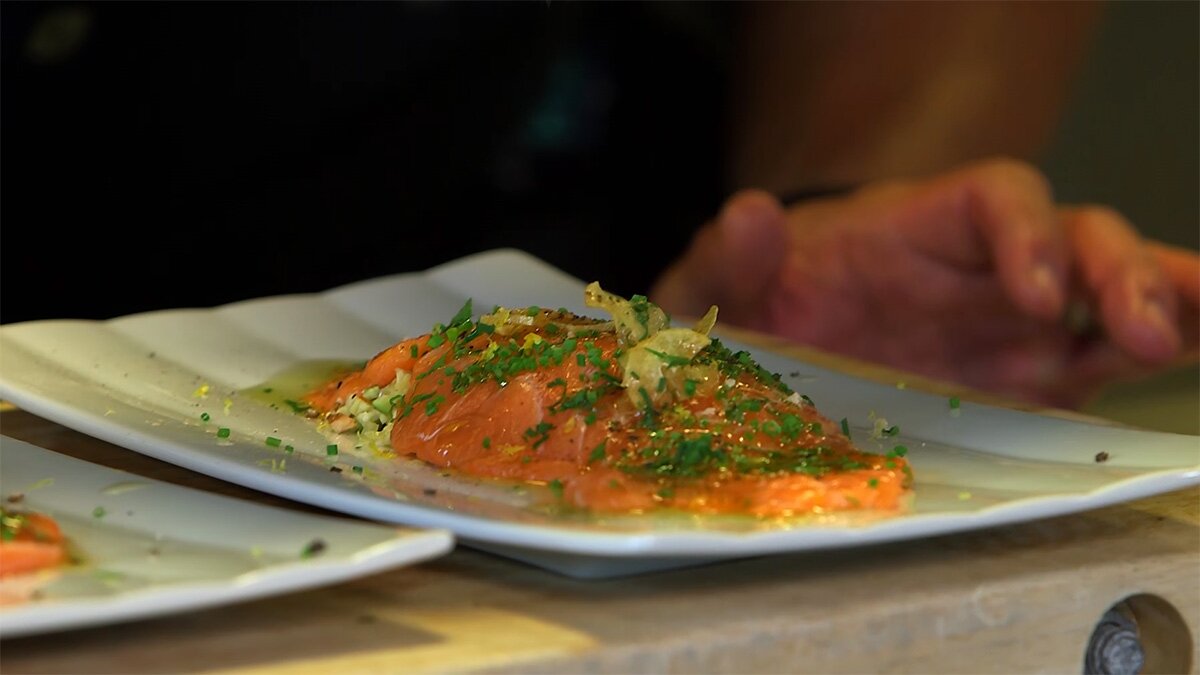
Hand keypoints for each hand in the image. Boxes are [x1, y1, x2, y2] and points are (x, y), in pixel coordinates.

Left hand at [651, 158, 1199, 407]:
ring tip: (1194, 335)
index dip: (1028, 233)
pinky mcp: (1029, 381)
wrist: (773, 347)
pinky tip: (1193, 357)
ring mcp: (1014, 325)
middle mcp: (981, 269)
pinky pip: (1103, 367)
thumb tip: (751, 215)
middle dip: (1122, 272)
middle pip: (1079, 240)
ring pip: (1114, 297)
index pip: (996, 199)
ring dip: (1169, 306)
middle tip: (1145, 327)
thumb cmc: (761, 302)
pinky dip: (1156, 361)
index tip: (1036, 290)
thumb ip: (728, 253)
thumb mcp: (718, 283)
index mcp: (916, 228)